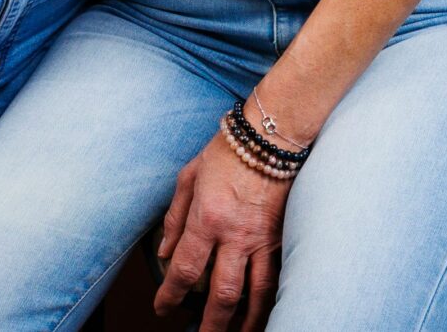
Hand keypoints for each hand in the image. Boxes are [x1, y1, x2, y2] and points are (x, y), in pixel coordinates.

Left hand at [154, 132, 286, 330]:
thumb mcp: (188, 177)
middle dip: (211, 324)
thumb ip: (175, 217)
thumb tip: (164, 252)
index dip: (169, 295)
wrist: (272, 134)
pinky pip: (278, 276)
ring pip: (256, 294)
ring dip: (246, 322)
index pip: (183, 270)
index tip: (162, 308)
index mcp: (207, 218)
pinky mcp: (283, 235)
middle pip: (222, 294)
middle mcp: (236, 234)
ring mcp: (263, 238)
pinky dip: (270, 299)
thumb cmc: (228, 150)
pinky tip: (264, 311)